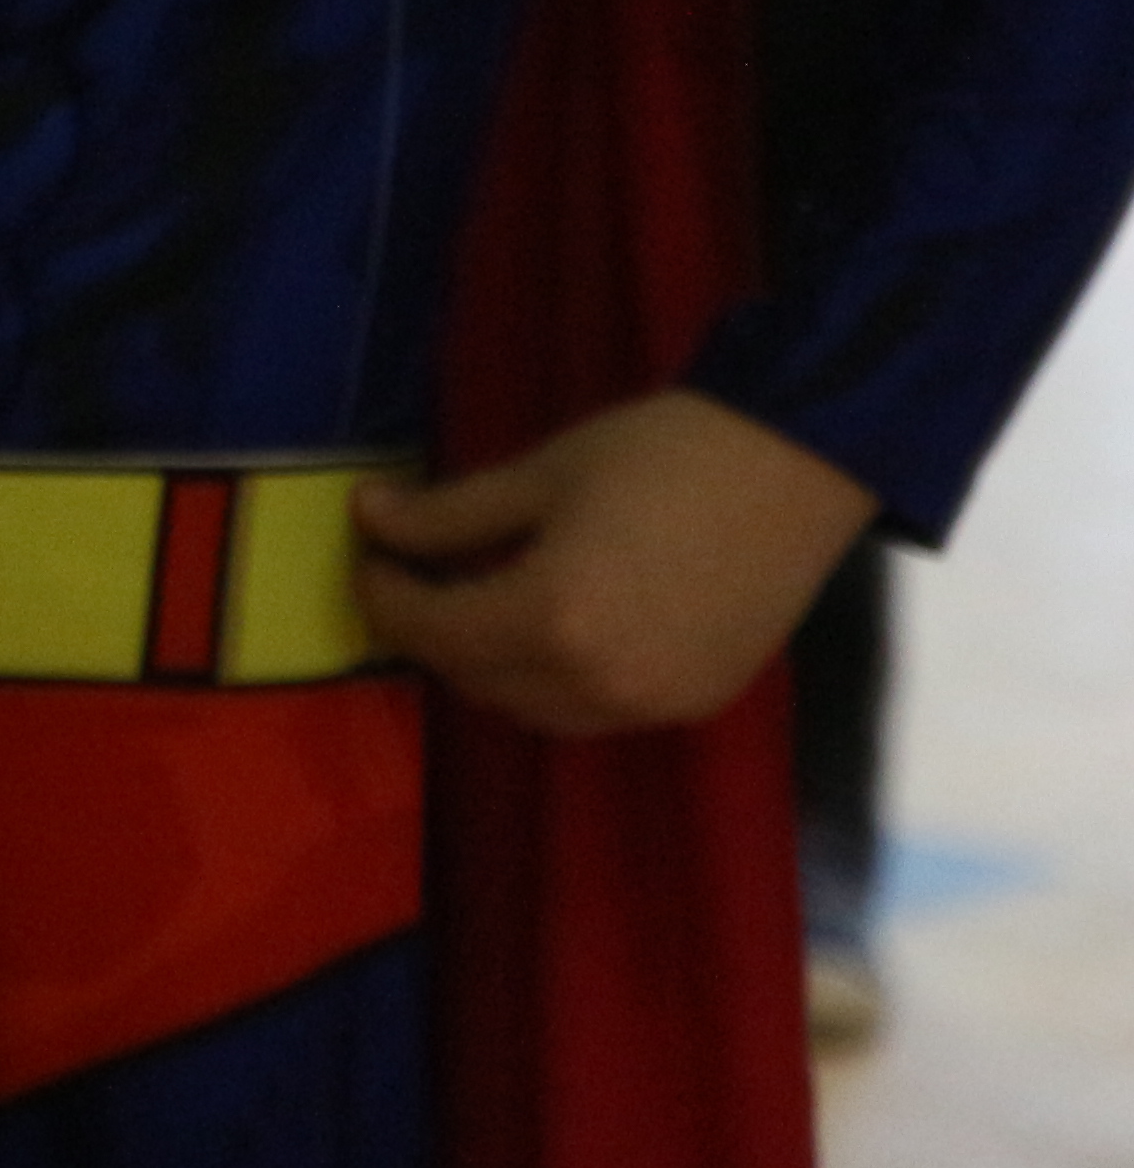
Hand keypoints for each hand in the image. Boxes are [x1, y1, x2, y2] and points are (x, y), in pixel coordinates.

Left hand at [354, 388, 878, 736]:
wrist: (799, 465)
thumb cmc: (662, 453)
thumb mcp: (539, 474)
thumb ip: (446, 513)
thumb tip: (367, 517)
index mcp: (551, 620)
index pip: (429, 632)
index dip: (383, 594)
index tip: (371, 555)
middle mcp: (598, 684)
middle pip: (475, 680)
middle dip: (432, 631)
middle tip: (416, 575)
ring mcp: (653, 704)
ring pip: (532, 710)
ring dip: (490, 666)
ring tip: (478, 598)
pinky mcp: (696, 703)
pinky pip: (595, 715)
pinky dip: (554, 683)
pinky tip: (553, 625)